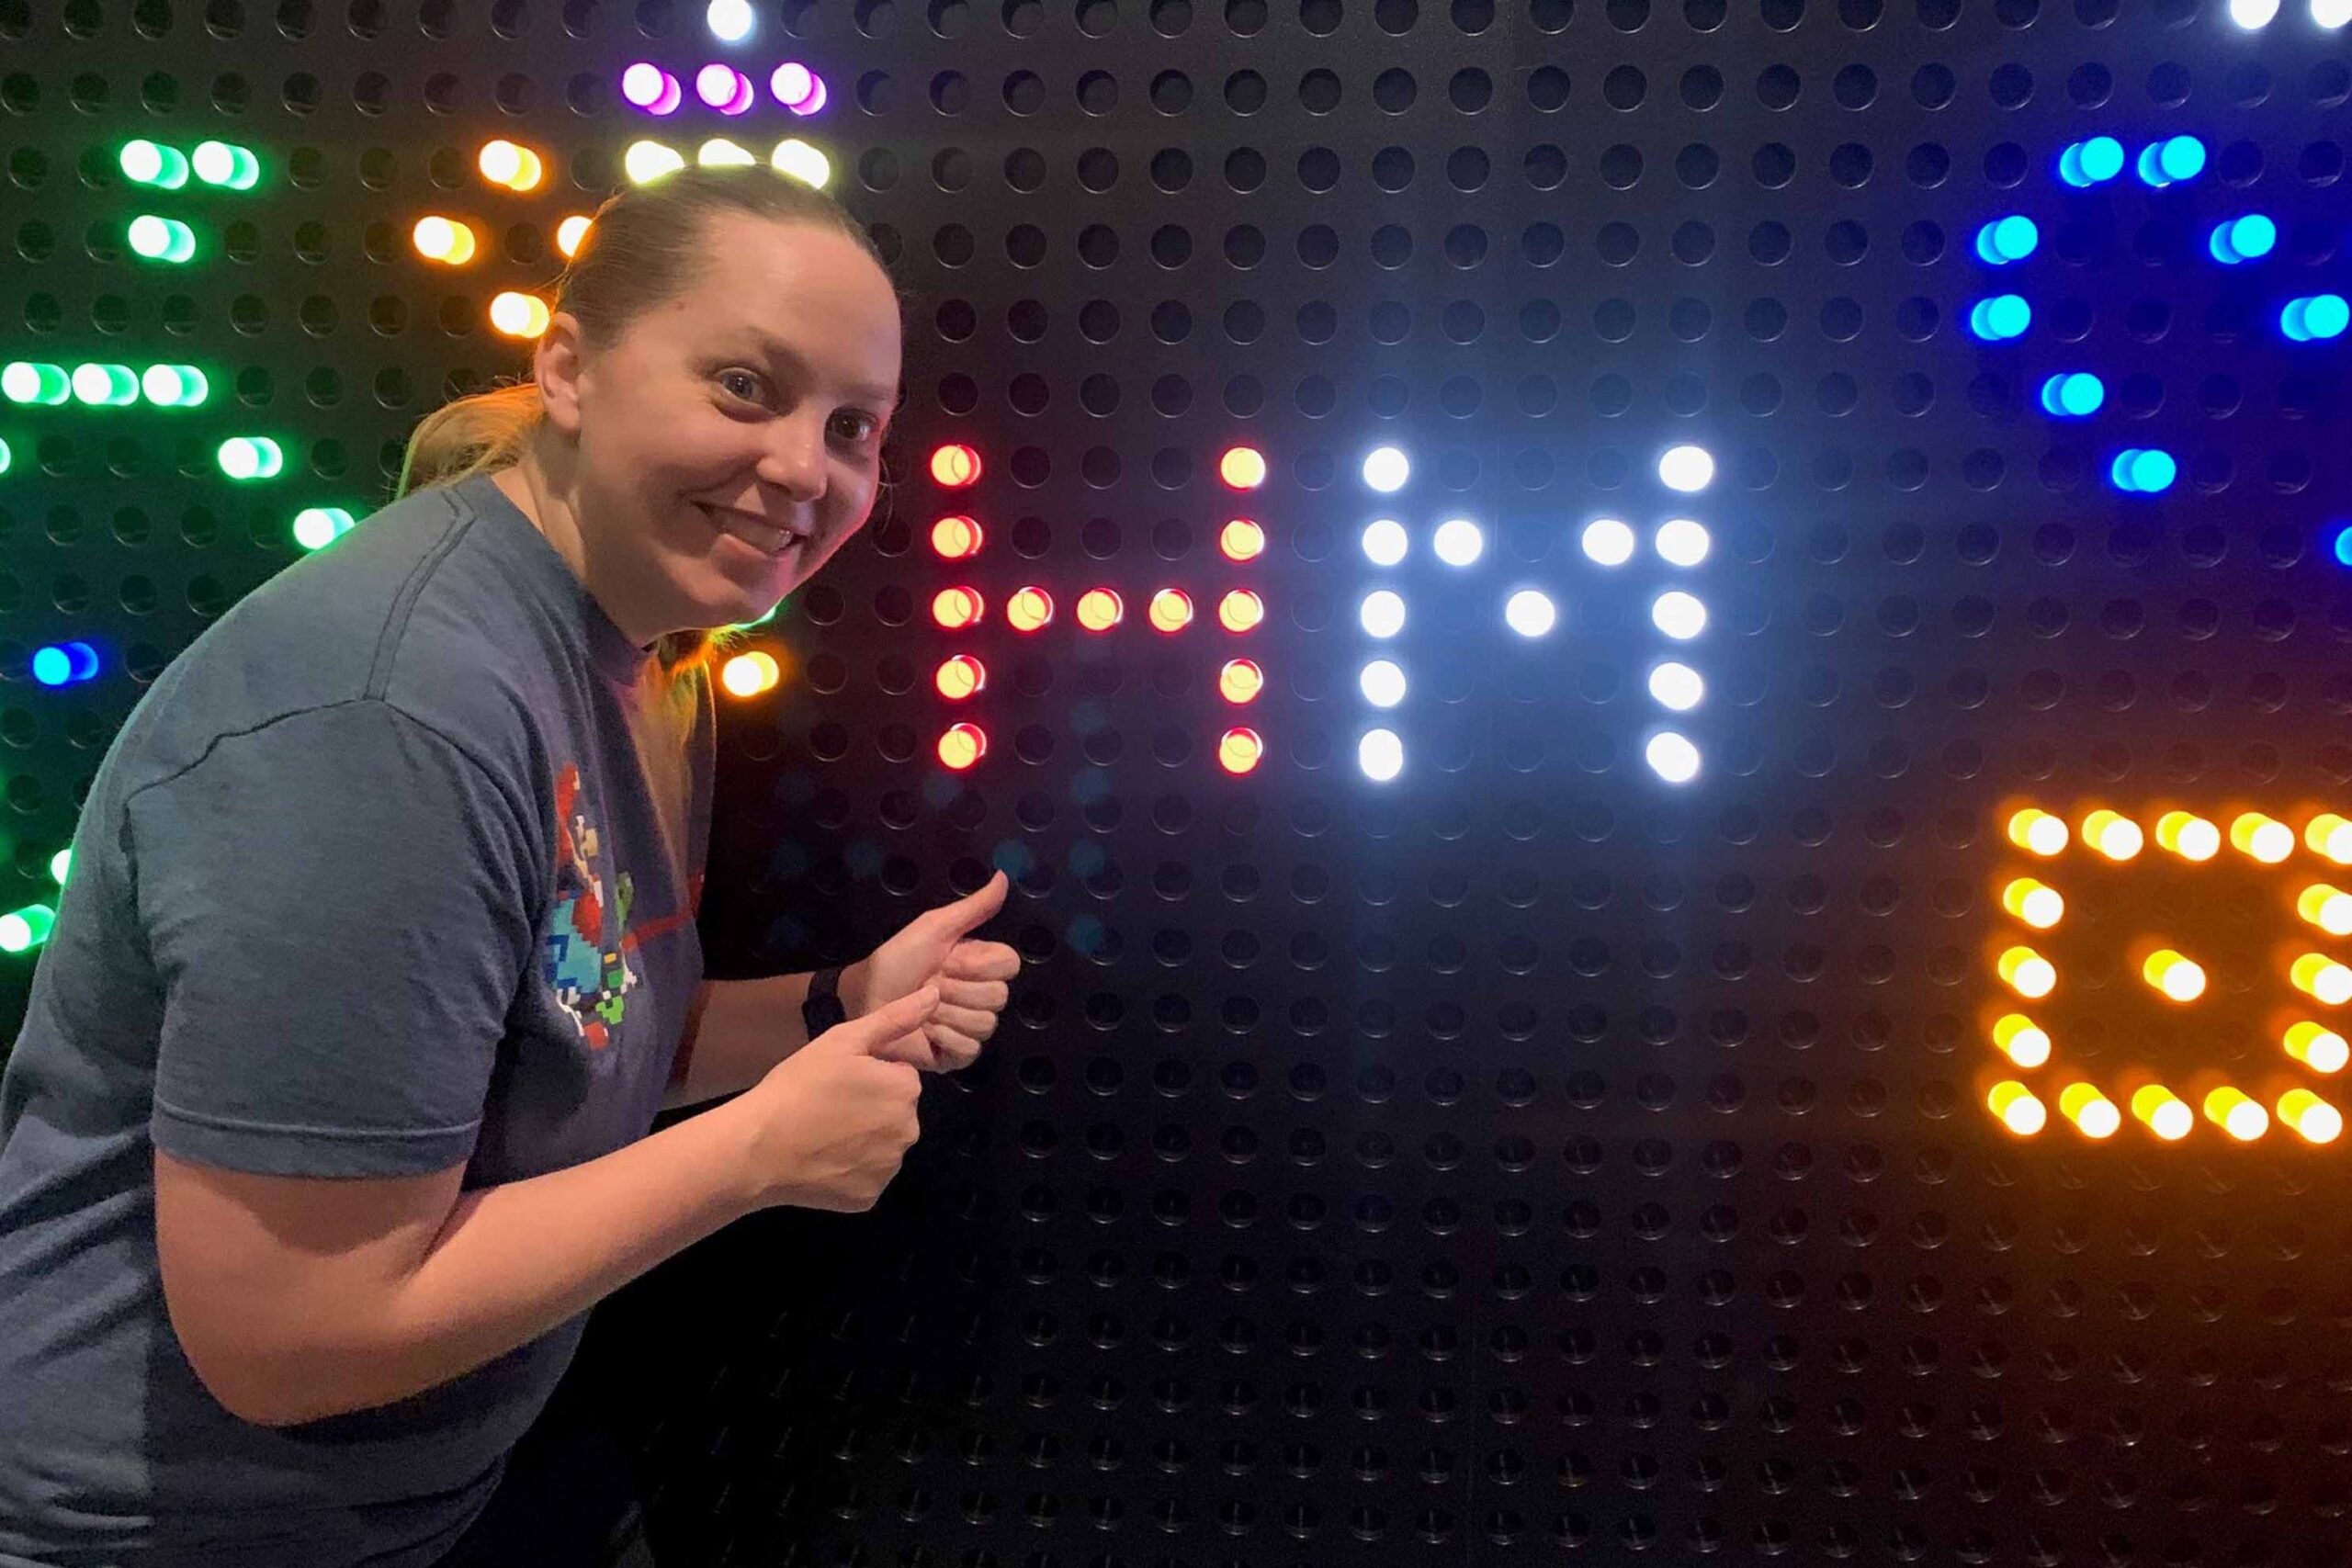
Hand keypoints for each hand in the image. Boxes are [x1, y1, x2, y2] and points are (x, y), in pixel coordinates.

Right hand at [735, 986, 937, 1212]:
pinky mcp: (869, 1198)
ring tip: (821, 1133)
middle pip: (895, 1113)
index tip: (838, 1081)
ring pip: (882, 1145)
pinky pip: (866, 1177)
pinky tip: (822, 1160)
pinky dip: (849, 1171)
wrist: (758, 1148)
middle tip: (827, 1107)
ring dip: (862, 1139)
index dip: (868, 1076)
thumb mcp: (843, 1040)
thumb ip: (895, 1018)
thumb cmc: (799, 1086)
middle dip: (870, 1108)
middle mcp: (909, 1131)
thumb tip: (935, 994)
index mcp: (906, 1090)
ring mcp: (890, 1168)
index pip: (899, 1077)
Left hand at [846, 869, 1017, 1070]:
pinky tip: (925, 1031)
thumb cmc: (896, 961)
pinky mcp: (958, 1055)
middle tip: (928, 985)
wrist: (863, 999)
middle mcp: (981, 995)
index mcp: (980, 964)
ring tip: (922, 1008)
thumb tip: (1004, 876)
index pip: (1009, 964)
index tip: (948, 959)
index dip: (978, 964)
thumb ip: (973, 907)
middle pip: (998, 996)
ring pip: (985, 1023)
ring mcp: (971, 1027)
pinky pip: (970, 1049)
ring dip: (945, 1014)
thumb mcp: (933, 928)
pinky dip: (944, 1038)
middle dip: (956, 990)